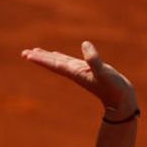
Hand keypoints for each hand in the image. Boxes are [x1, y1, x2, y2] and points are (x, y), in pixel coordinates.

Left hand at [22, 41, 138, 121]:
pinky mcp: (89, 71)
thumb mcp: (105, 73)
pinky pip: (71, 63)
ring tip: (35, 52)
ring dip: (48, 58)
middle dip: (40, 58)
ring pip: (60, 63)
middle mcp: (75, 72)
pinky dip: (62, 58)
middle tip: (24, 53)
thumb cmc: (114, 89)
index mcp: (76, 72)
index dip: (42, 59)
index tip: (28, 55)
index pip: (55, 64)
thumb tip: (85, 44)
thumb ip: (94, 60)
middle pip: (53, 64)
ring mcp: (81, 72)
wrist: (122, 102)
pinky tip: (59, 56)